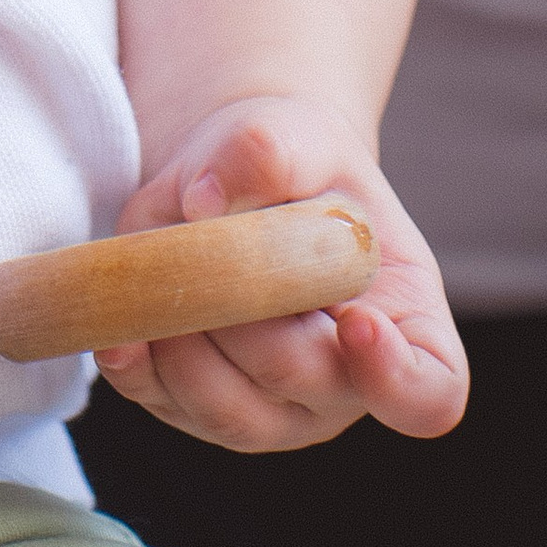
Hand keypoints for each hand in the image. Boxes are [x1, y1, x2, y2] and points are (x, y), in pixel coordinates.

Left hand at [92, 97, 466, 450]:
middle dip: (252, 316)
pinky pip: (167, 406)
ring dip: (187, 346)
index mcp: (405, 325)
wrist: (237, 182)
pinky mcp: (201, 409)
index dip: (397, 376)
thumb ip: (267, 153)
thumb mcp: (294, 132)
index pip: (428, 391)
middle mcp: (346, 386)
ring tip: (163, 272)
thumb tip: (204, 201)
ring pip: (230, 413)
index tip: (358, 323)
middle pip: (306, 386)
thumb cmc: (293, 163)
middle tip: (213, 246)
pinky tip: (118, 329)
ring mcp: (274, 411)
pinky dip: (137, 369)